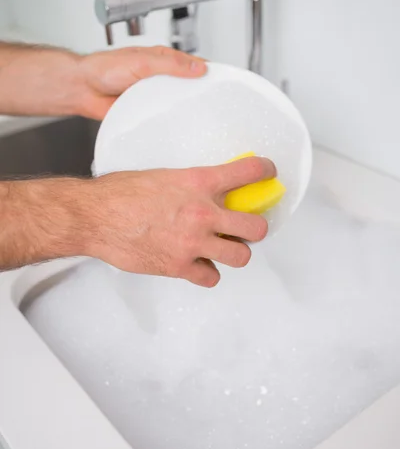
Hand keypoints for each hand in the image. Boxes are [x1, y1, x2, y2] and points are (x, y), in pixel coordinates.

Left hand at [77, 46, 206, 119]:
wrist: (83, 89)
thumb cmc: (104, 68)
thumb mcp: (142, 62)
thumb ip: (170, 65)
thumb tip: (198, 68)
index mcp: (164, 60)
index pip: (195, 64)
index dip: (212, 72)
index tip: (226, 81)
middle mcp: (162, 78)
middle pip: (190, 87)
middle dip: (204, 95)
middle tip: (219, 104)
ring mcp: (155, 96)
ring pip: (178, 104)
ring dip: (188, 111)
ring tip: (203, 119)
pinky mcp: (147, 112)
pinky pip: (164, 118)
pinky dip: (172, 123)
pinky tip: (180, 128)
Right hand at [88, 156, 275, 286]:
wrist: (95, 217)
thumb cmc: (120, 193)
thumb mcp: (161, 176)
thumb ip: (188, 184)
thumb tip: (201, 189)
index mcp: (198, 182)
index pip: (247, 171)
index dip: (264, 171)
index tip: (268, 172)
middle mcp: (203, 212)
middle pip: (256, 227)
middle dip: (256, 228)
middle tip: (247, 227)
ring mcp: (193, 243)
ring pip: (240, 256)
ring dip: (234, 253)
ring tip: (223, 249)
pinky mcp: (179, 267)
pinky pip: (211, 278)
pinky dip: (207, 273)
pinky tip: (198, 265)